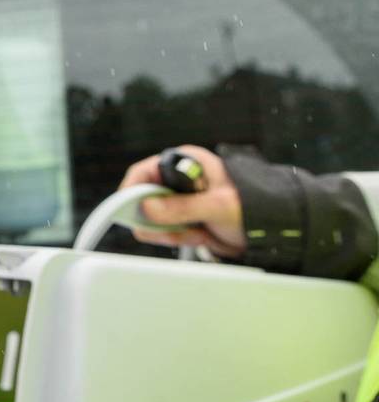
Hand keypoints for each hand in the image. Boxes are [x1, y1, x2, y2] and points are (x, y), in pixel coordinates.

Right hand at [119, 144, 245, 257]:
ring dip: (170, 233)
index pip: (143, 172)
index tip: (128, 210)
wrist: (272, 229)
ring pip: (151, 220)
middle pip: (142, 199)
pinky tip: (200, 236)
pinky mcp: (182, 220)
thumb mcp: (218, 206)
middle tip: (174, 230)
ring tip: (197, 232)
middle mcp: (178, 180)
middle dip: (156, 219)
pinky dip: (178, 239)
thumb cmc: (254, 206)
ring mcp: (179, 201)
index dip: (132, 191)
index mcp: (186, 162)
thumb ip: (182, 207)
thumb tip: (147, 208)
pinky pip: (164, 232)